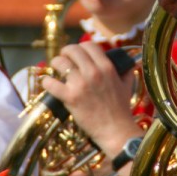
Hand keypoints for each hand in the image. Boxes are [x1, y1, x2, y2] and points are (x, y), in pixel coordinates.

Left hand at [41, 42, 140, 157]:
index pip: (89, 45)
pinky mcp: (70, 97)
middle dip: (65, 52)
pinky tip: (47, 83)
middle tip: (63, 58)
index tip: (77, 53)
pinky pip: (51, 83)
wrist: (115, 130)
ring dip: (55, 64)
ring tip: (55, 69)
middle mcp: (93, 72)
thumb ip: (126, 72)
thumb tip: (129, 64)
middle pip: (72, 50)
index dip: (81, 47)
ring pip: (60, 63)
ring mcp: (80, 84)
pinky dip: (46, 82)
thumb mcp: (127, 86)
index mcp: (107, 67)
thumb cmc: (121, 109)